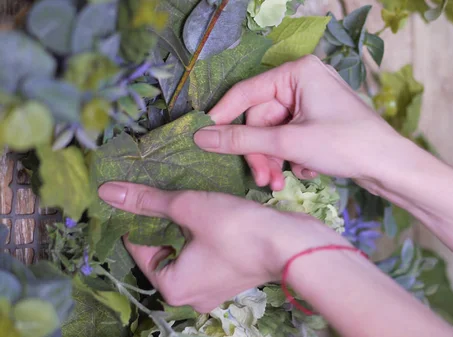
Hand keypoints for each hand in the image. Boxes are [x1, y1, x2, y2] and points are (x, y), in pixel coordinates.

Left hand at [98, 182, 347, 311]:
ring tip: (183, 193)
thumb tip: (108, 193)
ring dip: (184, 222)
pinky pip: (206, 251)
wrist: (294, 244)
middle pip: (163, 248)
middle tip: (160, 186)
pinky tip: (208, 207)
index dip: (137, 214)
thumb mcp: (189, 208)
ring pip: (186, 248)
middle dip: (162, 218)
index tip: (137, 188)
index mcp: (173, 287)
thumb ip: (148, 200)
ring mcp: (214, 286)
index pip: (140, 246)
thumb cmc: (240, 231)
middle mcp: (190, 294)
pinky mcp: (232, 274)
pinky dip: (203, 231)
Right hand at [193, 55, 418, 190]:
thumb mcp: (289, 142)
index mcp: (297, 72)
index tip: (202, 138)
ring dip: (274, 160)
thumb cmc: (345, 144)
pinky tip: (307, 171)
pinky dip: (292, 157)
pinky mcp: (318, 120)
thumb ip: (242, 139)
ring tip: (281, 183)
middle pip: (260, 119)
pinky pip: (290, 137)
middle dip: (260, 152)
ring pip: (274, 133)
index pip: (246, 92)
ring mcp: (311, 101)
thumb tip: (202, 137)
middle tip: (263, 179)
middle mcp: (303, 81)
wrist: (390, 166)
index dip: (223, 117)